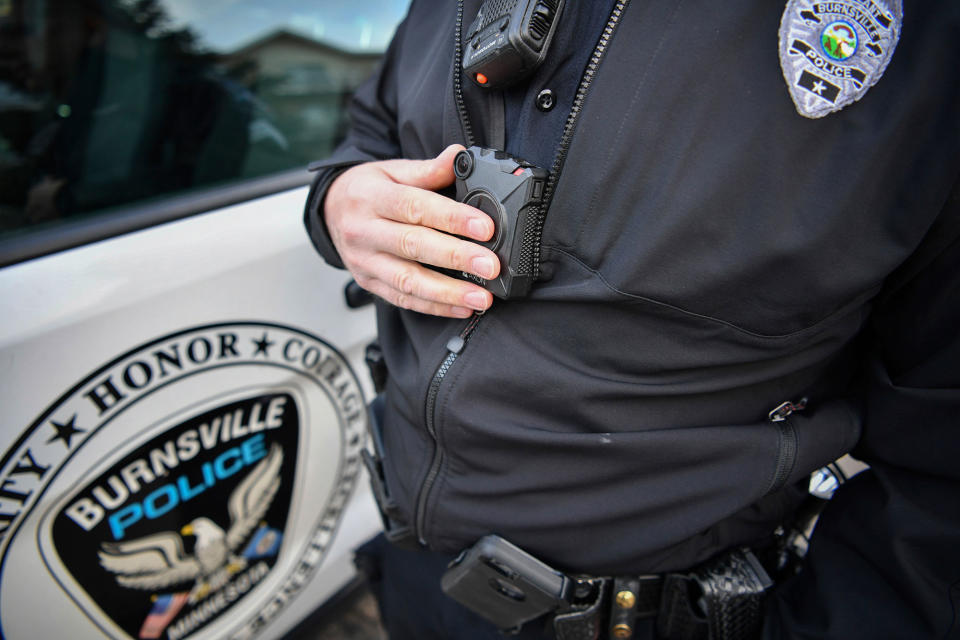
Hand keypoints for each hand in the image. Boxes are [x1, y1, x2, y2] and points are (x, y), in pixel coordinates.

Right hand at [324, 145, 499, 317]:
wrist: (329, 212)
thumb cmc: (366, 190)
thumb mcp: (391, 171)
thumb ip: (427, 169)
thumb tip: (458, 156)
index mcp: (371, 197)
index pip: (415, 207)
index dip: (451, 218)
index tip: (484, 227)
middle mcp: (364, 231)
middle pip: (413, 245)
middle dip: (455, 258)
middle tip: (489, 265)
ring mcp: (365, 262)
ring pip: (407, 281)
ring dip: (448, 292)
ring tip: (481, 297)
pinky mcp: (369, 284)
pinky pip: (403, 300)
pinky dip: (435, 306)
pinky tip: (462, 307)